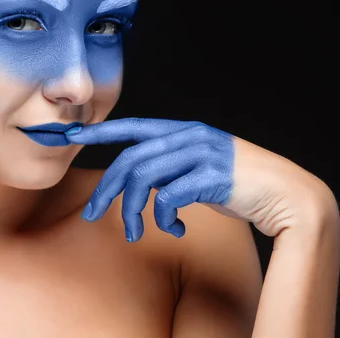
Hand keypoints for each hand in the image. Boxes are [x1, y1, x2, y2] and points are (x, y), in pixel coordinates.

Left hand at [64, 118, 335, 241]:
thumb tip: (139, 184)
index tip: (73, 136)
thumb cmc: (237, 185)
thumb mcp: (197, 169)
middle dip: (106, 189)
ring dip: (131, 211)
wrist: (285, 195)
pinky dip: (164, 218)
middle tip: (91, 214)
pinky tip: (174, 229)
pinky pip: (169, 198)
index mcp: (183, 130)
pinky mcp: (211, 176)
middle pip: (130, 159)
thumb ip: (169, 168)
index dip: (101, 131)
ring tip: (132, 233)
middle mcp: (189, 136)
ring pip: (144, 179)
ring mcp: (201, 154)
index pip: (133, 126)